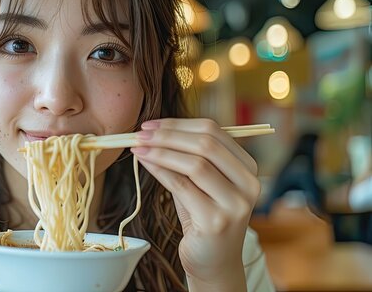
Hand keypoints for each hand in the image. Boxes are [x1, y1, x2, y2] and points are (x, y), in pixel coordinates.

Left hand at [131, 118, 258, 290]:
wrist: (213, 261)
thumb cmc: (203, 216)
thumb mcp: (200, 181)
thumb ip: (187, 156)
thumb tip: (153, 130)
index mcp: (247, 167)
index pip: (214, 131)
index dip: (179, 124)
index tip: (151, 124)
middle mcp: (248, 184)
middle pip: (206, 145)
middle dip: (168, 135)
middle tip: (140, 134)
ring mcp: (235, 204)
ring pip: (195, 164)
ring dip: (160, 151)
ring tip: (137, 148)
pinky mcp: (216, 221)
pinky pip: (182, 186)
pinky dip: (159, 170)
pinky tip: (144, 163)